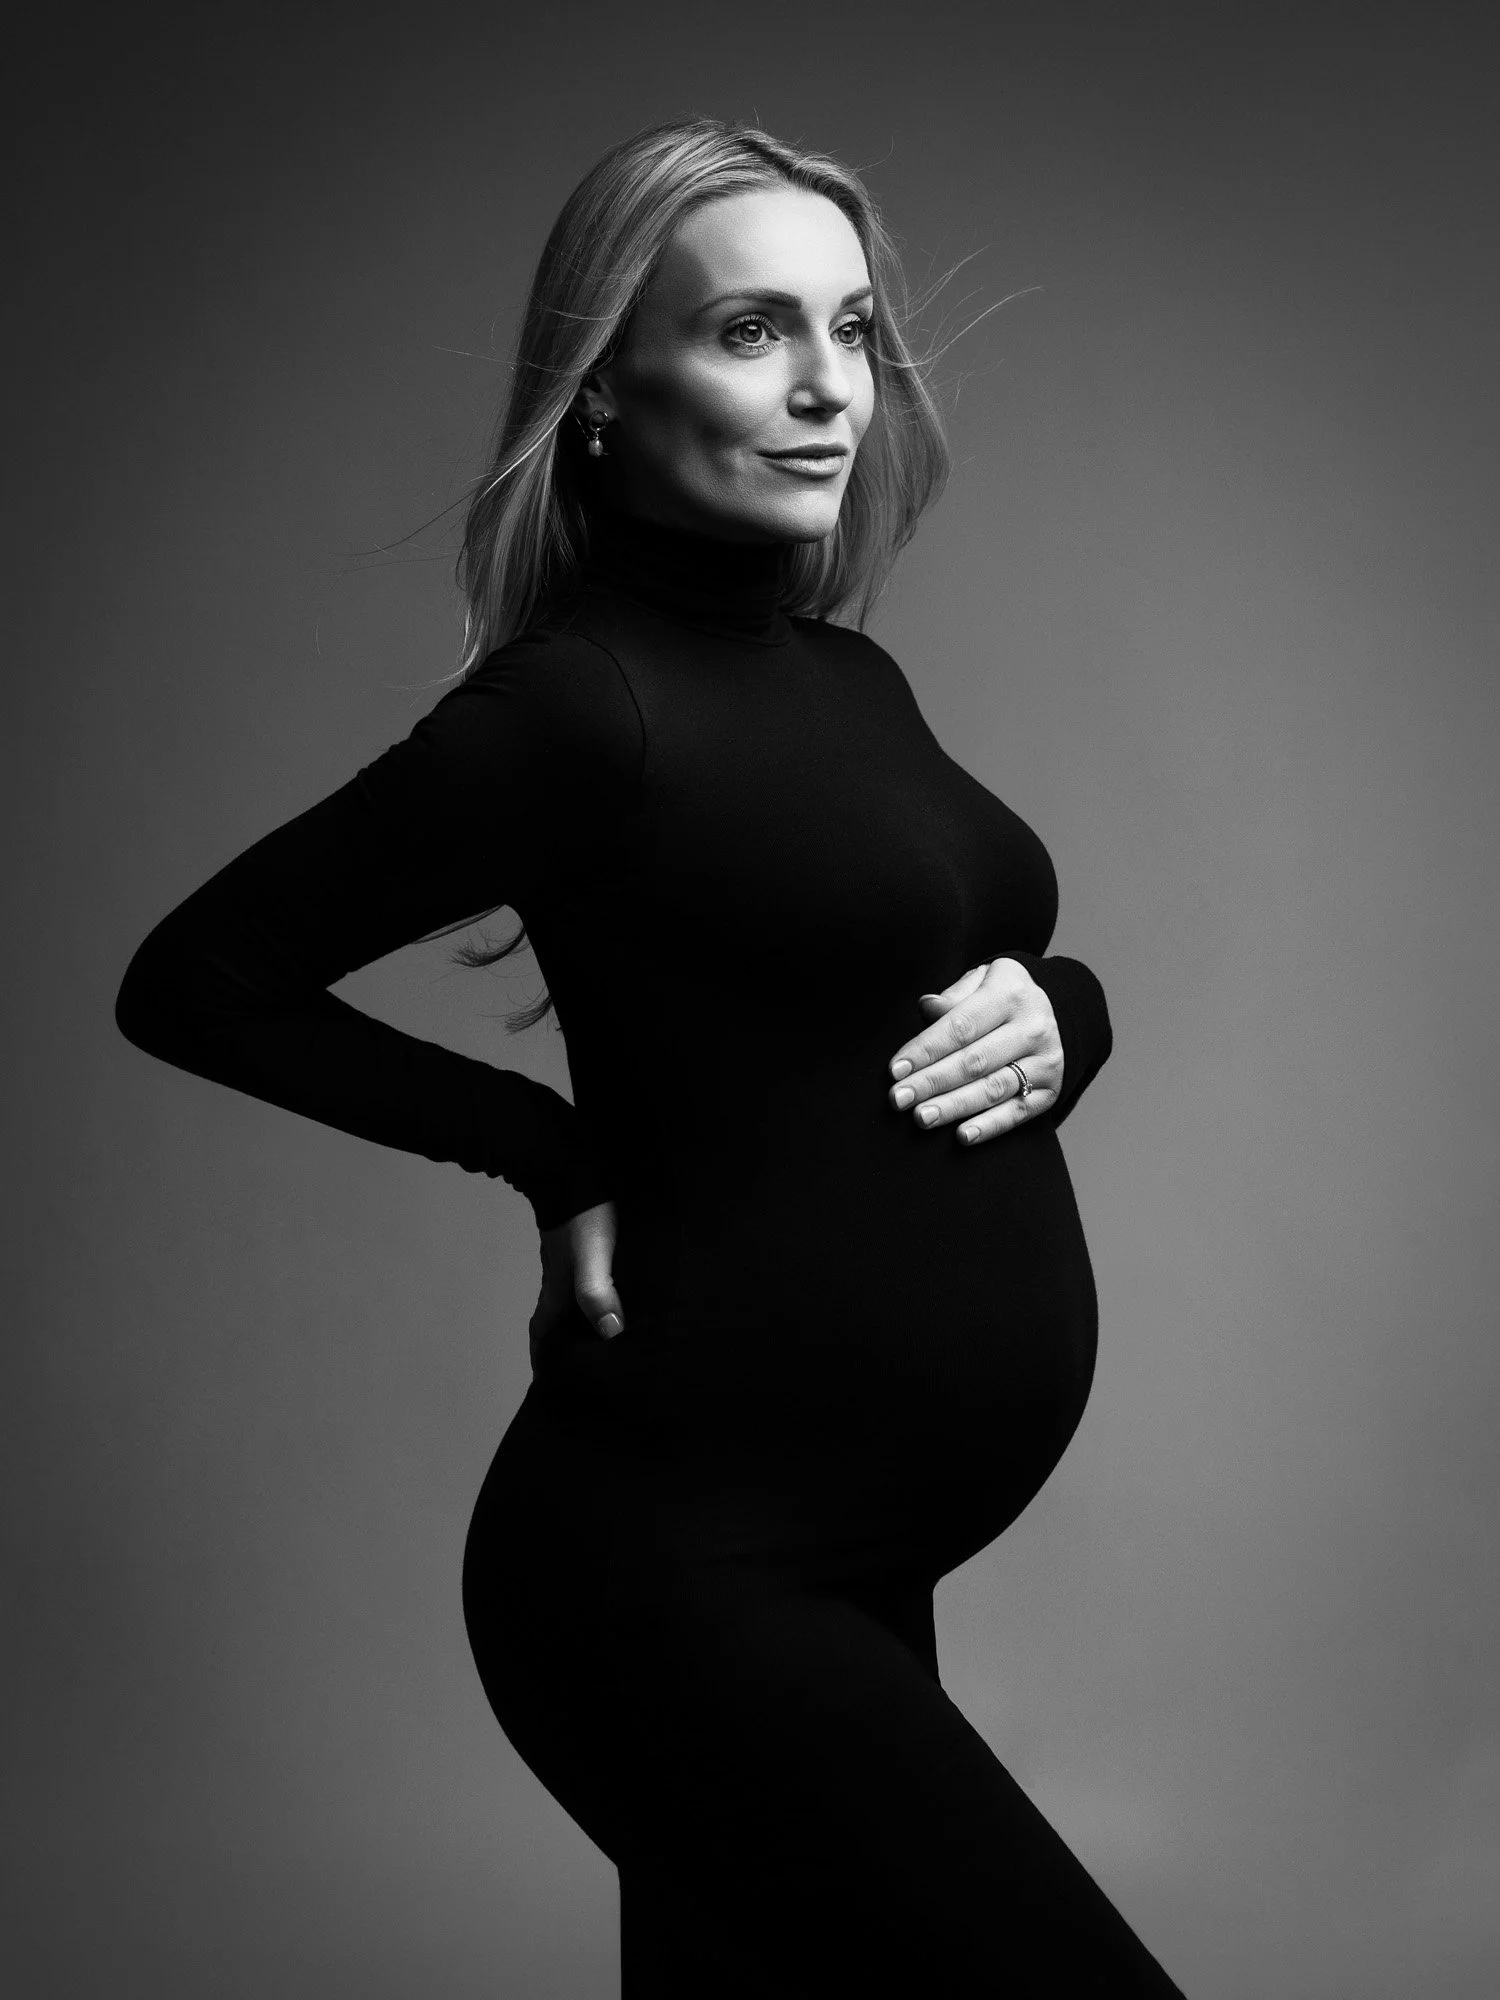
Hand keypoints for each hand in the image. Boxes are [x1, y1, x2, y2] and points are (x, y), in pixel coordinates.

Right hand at [529, 1200, 624, 1368]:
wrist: (575, 1162)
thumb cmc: (585, 1212)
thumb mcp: (594, 1255)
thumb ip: (597, 1292)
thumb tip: (611, 1334)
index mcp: (556, 1288)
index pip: (542, 1333)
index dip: (545, 1360)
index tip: (554, 1384)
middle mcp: (560, 1278)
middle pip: (559, 1321)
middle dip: (570, 1346)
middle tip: (593, 1368)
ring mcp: (571, 1259)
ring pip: (576, 1300)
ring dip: (588, 1320)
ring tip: (614, 1337)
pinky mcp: (586, 1243)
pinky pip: (591, 1279)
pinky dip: (602, 1295)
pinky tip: (625, 1294)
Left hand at [887, 958, 1062, 1145]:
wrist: (1050, 1012)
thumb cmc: (997, 998)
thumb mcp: (979, 982)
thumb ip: (953, 996)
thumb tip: (927, 1007)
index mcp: (1011, 994)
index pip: (960, 1026)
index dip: (925, 1050)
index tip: (895, 1070)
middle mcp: (1033, 1027)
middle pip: (974, 1061)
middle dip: (931, 1082)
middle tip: (898, 1099)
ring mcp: (1046, 1060)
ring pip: (993, 1089)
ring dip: (953, 1106)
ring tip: (922, 1117)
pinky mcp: (1050, 1089)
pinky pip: (1017, 1112)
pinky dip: (989, 1126)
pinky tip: (962, 1136)